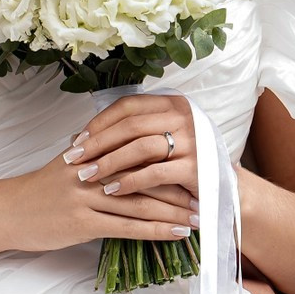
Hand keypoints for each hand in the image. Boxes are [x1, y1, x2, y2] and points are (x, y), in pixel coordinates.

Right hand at [0, 144, 197, 255]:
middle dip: (179, 186)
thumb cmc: (38, 192)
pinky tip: (175, 234)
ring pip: (140, 203)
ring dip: (174, 211)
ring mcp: (87, 197)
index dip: (168, 160)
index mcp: (92, 154)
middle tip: (208, 192)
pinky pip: (126, 228)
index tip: (195, 167)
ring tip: (200, 216)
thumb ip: (96, 156)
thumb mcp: (67, 166)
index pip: (138, 153)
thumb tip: (124, 149)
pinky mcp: (83, 223)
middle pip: (145, 176)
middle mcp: (92, 171)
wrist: (6, 212)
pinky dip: (155, 230)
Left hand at [65, 92, 200, 213]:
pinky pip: (154, 173)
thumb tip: (77, 137)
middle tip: (75, 160)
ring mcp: (192, 141)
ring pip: (140, 147)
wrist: (219, 187)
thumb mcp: (156, 140)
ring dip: (110, 162)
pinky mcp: (195, 168)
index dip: (99, 122)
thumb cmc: (178, 162)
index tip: (78, 141)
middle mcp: (184, 117)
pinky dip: (129, 181)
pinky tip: (112, 190)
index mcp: (173, 103)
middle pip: (131, 125)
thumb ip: (125, 135)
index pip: (128, 106)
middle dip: (98, 143)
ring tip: (88, 176)